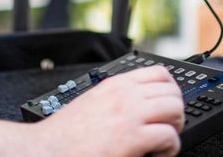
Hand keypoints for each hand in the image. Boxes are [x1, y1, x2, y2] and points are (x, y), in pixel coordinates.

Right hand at [35, 66, 183, 156]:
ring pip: (175, 110)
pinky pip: (170, 137)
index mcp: (115, 84)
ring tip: (161, 142)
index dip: (171, 91)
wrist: (47, 150)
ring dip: (174, 128)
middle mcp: (125, 95)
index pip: (160, 74)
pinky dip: (169, 149)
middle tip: (165, 128)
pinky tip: (155, 154)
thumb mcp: (93, 101)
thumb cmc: (66, 134)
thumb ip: (115, 98)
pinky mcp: (133, 138)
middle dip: (174, 112)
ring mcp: (130, 115)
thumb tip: (137, 105)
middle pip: (173, 92)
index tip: (167, 106)